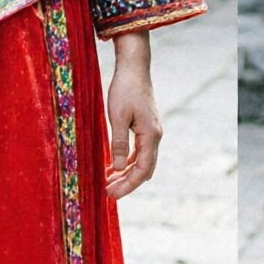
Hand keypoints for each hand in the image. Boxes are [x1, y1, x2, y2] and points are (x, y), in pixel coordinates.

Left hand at [105, 31, 161, 196]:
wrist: (134, 68)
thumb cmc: (125, 90)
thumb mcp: (117, 117)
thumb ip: (118, 143)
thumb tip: (116, 167)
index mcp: (151, 136)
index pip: (141, 170)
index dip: (128, 185)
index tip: (112, 194)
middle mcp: (155, 136)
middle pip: (144, 169)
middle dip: (128, 183)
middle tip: (108, 193)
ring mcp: (152, 132)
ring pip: (142, 161)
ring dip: (127, 173)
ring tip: (109, 182)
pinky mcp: (146, 127)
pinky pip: (139, 151)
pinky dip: (127, 162)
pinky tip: (114, 166)